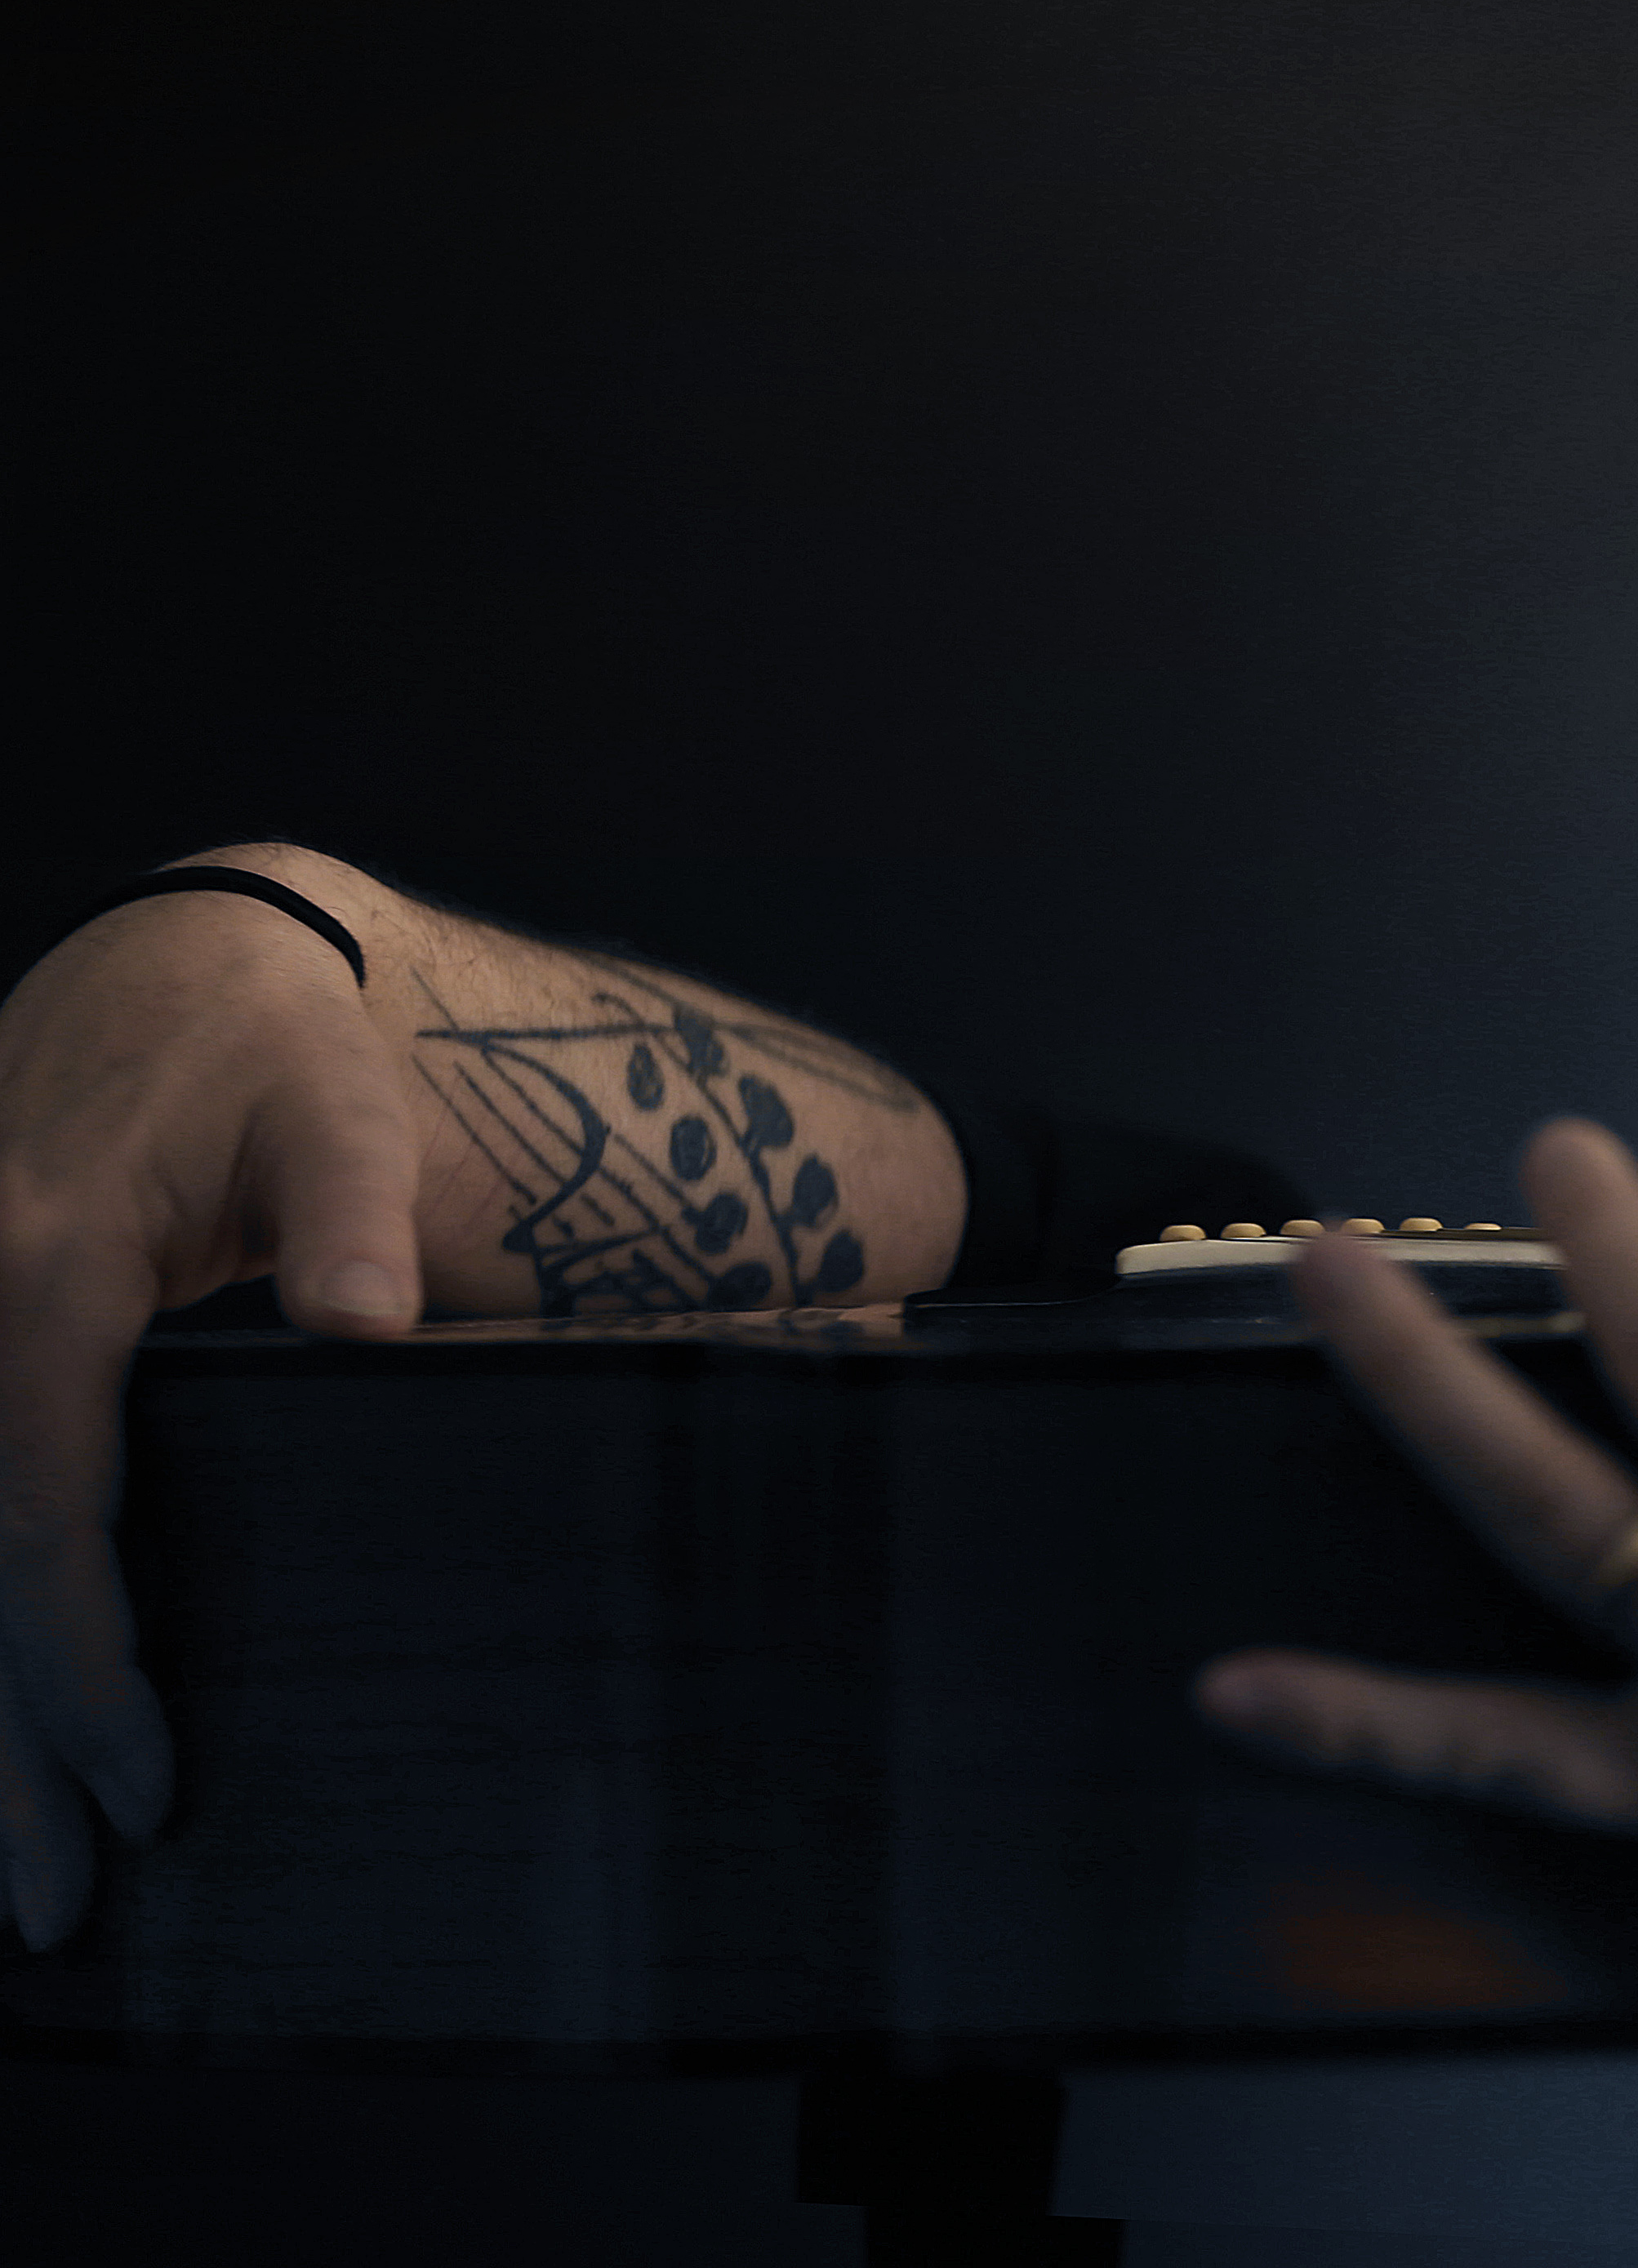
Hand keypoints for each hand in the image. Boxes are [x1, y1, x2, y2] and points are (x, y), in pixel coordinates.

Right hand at [0, 858, 426, 1948]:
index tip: (143, 1785)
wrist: (182, 962)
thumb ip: (353, 1214)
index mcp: (34, 1276)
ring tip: (9, 1875)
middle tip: (54, 1908)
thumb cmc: (277, 1051)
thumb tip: (368, 1323)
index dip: (81, 1666)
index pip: (40, 1514)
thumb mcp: (339, 1110)